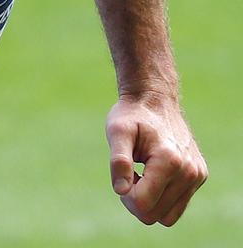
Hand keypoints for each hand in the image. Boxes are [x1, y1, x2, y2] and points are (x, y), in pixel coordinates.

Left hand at [106, 92, 207, 225]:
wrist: (155, 101)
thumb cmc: (132, 116)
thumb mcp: (117, 132)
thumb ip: (118, 161)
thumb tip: (121, 191)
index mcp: (169, 161)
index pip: (143, 204)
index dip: (125, 196)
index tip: (122, 176)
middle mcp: (189, 172)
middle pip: (154, 215)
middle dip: (136, 200)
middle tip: (130, 175)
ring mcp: (197, 176)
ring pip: (167, 216)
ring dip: (149, 200)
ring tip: (142, 175)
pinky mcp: (199, 177)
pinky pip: (176, 206)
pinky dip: (161, 197)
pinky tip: (153, 175)